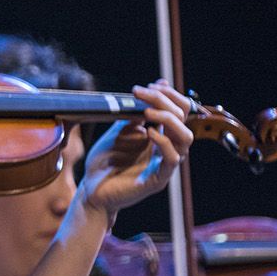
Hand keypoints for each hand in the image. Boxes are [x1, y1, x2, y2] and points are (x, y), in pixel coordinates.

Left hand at [79, 81, 193, 215]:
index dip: (169, 95)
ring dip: (168, 119)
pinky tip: (148, 132)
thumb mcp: (119, 130)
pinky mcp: (158, 180)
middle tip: (141, 93)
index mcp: (161, 136)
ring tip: (148, 112)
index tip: (150, 85)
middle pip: (184, 119)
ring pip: (185, 138)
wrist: (91, 190)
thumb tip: (151, 92)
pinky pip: (172, 159)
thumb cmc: (105, 162)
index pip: (179, 111)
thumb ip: (135, 114)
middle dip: (164, 100)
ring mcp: (164, 165)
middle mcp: (167, 149)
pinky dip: (163, 142)